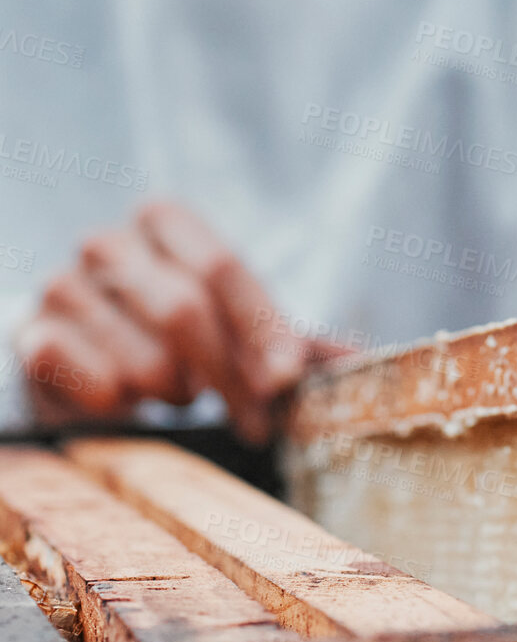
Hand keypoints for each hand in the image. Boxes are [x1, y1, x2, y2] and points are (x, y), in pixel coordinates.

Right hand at [15, 201, 338, 442]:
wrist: (89, 365)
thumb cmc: (183, 340)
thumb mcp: (243, 331)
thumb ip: (296, 343)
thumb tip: (359, 362)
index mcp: (165, 221)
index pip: (221, 266)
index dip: (262, 328)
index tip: (288, 381)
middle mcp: (107, 244)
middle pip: (184, 310)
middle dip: (232, 376)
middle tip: (257, 421)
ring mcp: (60, 288)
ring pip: (144, 357)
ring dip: (179, 392)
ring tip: (183, 395)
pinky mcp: (31, 340)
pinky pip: (93, 381)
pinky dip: (126, 404)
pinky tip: (132, 403)